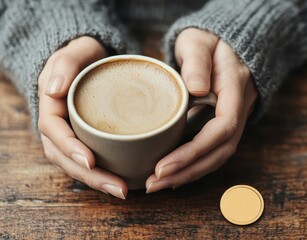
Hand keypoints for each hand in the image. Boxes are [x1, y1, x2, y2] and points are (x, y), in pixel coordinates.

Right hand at [38, 36, 126, 198]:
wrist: (90, 60)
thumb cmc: (84, 55)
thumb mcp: (75, 51)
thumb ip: (66, 63)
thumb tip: (53, 89)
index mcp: (51, 105)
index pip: (53, 131)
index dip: (70, 148)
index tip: (90, 161)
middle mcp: (57, 125)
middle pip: (65, 157)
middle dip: (90, 176)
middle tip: (118, 188)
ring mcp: (70, 134)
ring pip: (76, 164)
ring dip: (98, 181)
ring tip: (122, 191)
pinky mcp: (85, 139)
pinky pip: (89, 160)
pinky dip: (103, 173)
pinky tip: (123, 181)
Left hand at [145, 28, 257, 192]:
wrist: (228, 43)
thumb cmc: (210, 40)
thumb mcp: (199, 41)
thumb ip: (197, 60)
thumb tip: (197, 88)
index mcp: (235, 89)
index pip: (222, 128)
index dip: (195, 151)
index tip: (164, 165)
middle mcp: (239, 109)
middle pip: (220, 151)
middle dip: (188, 171)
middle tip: (153, 183)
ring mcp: (234, 118)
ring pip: (218, 156)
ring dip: (189, 174)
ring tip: (157, 184)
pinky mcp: (223, 124)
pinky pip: (213, 150)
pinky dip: (193, 166)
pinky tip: (172, 175)